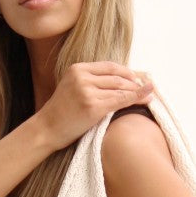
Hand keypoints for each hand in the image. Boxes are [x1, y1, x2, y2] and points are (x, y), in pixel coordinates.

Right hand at [36, 61, 155, 150]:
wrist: (46, 129)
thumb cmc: (61, 113)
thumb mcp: (72, 88)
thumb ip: (90, 81)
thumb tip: (119, 80)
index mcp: (77, 69)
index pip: (109, 67)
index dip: (127, 72)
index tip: (138, 78)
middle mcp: (82, 77)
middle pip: (117, 77)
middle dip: (135, 83)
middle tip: (147, 88)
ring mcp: (87, 92)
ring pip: (121, 89)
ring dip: (138, 91)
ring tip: (149, 94)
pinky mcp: (92, 107)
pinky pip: (120, 101)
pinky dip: (136, 99)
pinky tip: (147, 98)